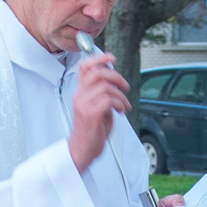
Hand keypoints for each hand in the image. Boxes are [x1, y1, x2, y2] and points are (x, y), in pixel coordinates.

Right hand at [69, 53, 130, 173]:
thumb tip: (116, 85)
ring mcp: (84, 104)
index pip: (85, 67)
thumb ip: (104, 95)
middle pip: (98, 73)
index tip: (111, 58)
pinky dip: (119, 104)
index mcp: (81, 92)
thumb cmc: (92, 130)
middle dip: (117, 76)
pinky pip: (109, 100)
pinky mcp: (91, 114)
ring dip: (121, 95)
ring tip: (124, 105)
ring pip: (106, 87)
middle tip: (125, 87)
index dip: (98, 58)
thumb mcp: (98, 108)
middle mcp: (80, 95)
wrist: (82, 149)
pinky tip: (121, 111)